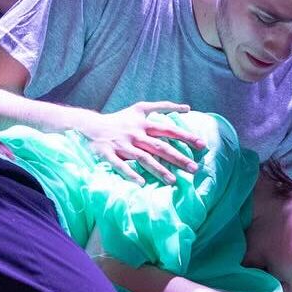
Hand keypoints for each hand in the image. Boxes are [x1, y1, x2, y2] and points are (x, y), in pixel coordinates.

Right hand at [83, 102, 207, 184]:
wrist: (89, 125)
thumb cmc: (119, 119)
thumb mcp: (139, 108)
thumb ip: (162, 107)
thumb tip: (187, 108)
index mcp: (143, 123)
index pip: (169, 129)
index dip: (186, 136)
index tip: (202, 145)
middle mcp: (135, 133)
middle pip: (160, 146)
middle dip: (178, 158)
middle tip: (194, 168)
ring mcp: (122, 144)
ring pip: (143, 158)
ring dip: (159, 170)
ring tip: (173, 181)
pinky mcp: (108, 154)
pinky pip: (120, 165)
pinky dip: (130, 174)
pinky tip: (141, 183)